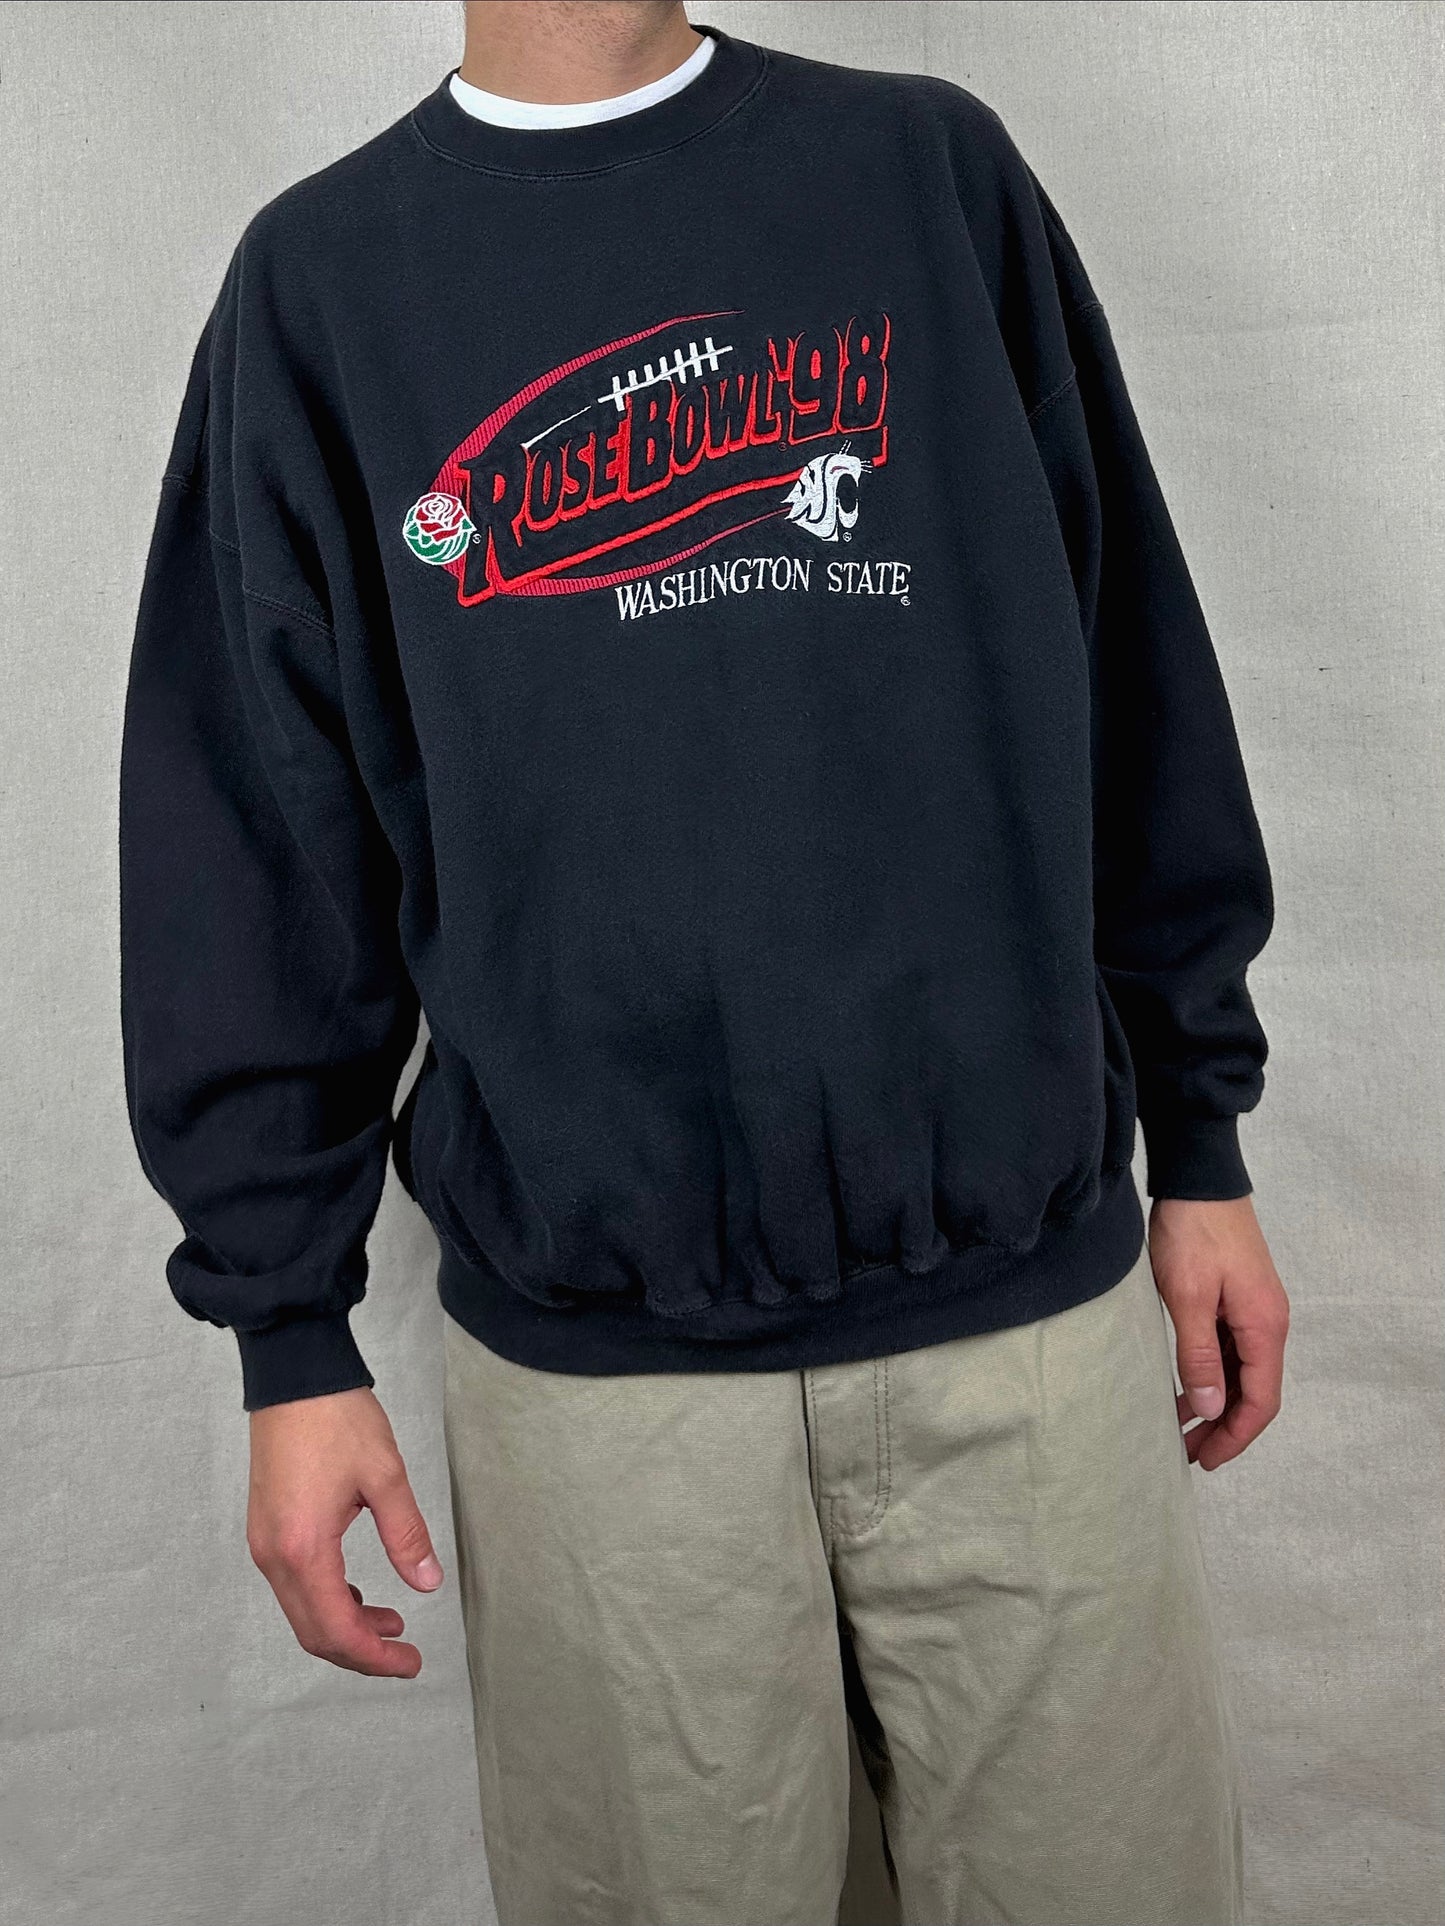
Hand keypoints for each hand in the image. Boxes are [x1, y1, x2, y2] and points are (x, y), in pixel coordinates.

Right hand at [247, 1386, 442, 1676]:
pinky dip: (328, 1600)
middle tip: (405, 1656)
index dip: (374, 1657)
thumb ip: (406, 1534)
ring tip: (392, 1622)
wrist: (294, 1377)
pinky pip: (295, 1586)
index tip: (411, 1664)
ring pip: (303, 1611)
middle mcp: (274, 1556)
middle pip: (314, 1632)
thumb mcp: (385, 1475)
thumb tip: (428, 1582)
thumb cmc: (337, 1420)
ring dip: (345, 1626)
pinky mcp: (266, 1529)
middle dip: (361, 1652)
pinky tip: (361, 1594)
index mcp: (303, 1549)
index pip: (336, 1629)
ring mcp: (265, 1543)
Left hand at [1148, 1195, 1289, 1470]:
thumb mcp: (1188, 1297)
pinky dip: (1211, 1375)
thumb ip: (1199, 1355)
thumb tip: (1212, 1409)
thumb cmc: (1192, 1233)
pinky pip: (1229, 1351)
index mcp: (1265, 1327)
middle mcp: (1268, 1322)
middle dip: (1225, 1427)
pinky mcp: (1235, 1298)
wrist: (1198, 1178)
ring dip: (1216, 1404)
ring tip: (1182, 1430)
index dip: (1235, 1436)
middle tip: (1189, 1454)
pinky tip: (1184, 1388)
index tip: (1206, 1460)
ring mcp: (1253, 1310)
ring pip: (1241, 1373)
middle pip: (1254, 1391)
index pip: (1260, 1400)